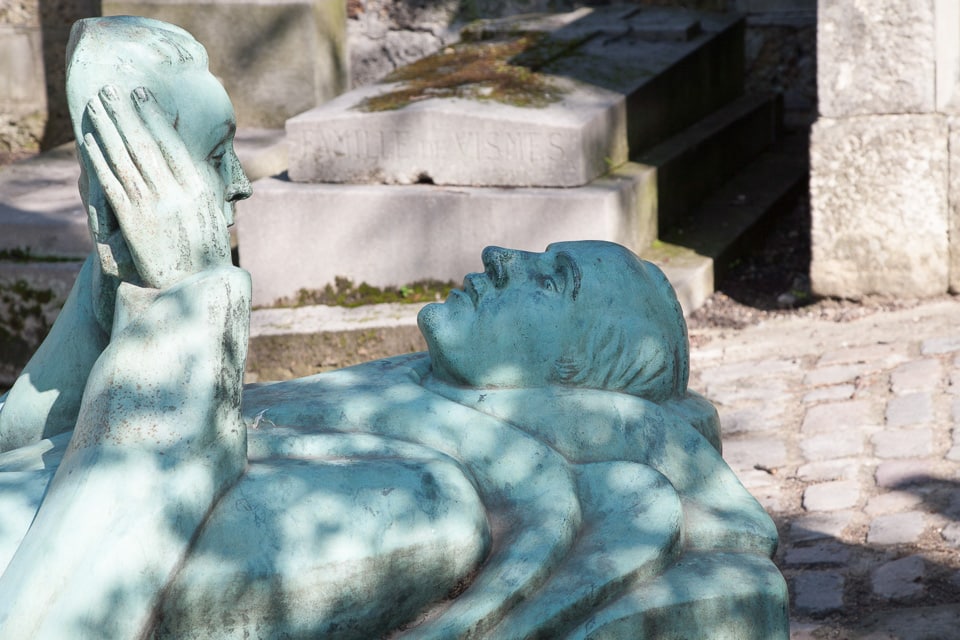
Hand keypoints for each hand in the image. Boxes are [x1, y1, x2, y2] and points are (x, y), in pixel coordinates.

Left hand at [79, 84, 231, 290]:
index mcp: (199, 189)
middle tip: (111, 90)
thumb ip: (200, 183)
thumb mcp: (211, 212)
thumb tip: (192, 156)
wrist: (196, 287)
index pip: (172, 143)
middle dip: (126, 114)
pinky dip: (99, 160)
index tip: (142, 94)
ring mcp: (153, 208)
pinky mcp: (133, 223)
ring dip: (107, 129)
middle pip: (145, 145)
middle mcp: (176, 194)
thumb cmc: (206, 249)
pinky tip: (90, 142)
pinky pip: (112, 185)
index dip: (154, 116)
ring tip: (96, 107)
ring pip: (125, 159)